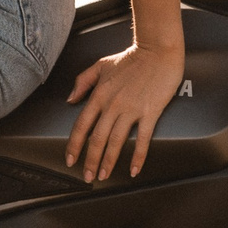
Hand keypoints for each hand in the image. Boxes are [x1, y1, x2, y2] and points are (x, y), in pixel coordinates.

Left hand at [64, 39, 183, 181]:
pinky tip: (133, 169)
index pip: (81, 125)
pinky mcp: (149, 112)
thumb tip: (70, 98)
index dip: (74, 145)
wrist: (157, 50)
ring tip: (104, 175)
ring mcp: (131, 110)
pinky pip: (142, 139)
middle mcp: (112, 105)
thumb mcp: (101, 65)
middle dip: (90, 161)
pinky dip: (138, 157)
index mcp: (99, 95)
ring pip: (115, 142)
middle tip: (88, 177)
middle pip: (96, 139)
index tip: (70, 159)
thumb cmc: (132, 57)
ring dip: (108, 161)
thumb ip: (83, 81)